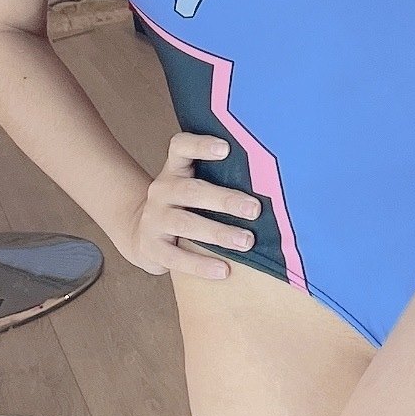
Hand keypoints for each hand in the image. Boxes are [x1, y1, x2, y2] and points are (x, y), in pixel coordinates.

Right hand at [126, 131, 262, 281]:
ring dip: (218, 233)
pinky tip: (223, 270)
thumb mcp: (193, 186)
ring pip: (186, 224)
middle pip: (191, 190)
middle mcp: (162, 191)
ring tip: (246, 241)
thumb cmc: (184, 206)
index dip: (201, 145)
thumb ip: (220, 179)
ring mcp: (154, 219)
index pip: (181, 147)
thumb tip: (271, 183)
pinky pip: (176, 258)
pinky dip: (201, 265)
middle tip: (254, 210)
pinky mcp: (151, 247)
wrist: (143, 234)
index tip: (226, 148)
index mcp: (174, 170)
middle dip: (225, 200)